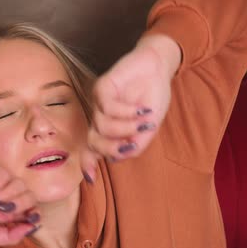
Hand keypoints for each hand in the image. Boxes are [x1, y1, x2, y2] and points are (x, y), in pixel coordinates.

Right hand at [0, 161, 39, 245]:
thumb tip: (33, 228)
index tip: (29, 219)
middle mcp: (6, 197)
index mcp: (7, 213)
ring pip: (20, 185)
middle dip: (18, 206)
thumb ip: (9, 237)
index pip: (32, 210)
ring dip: (4, 197)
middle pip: (30, 197)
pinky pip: (4, 174)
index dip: (34, 215)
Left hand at [82, 34, 181, 179]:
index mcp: (109, 130)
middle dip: (112, 148)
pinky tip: (139, 110)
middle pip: (94, 142)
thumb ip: (136, 144)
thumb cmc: (152, 97)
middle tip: (130, 146)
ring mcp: (99, 103)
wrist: (158, 68)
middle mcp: (100, 118)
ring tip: (143, 123)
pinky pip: (107, 107)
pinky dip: (125, 113)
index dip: (89, 164)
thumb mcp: (149, 127)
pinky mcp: (102, 87)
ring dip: (124, 128)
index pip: (93, 150)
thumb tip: (118, 158)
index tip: (92, 180)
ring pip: (102, 127)